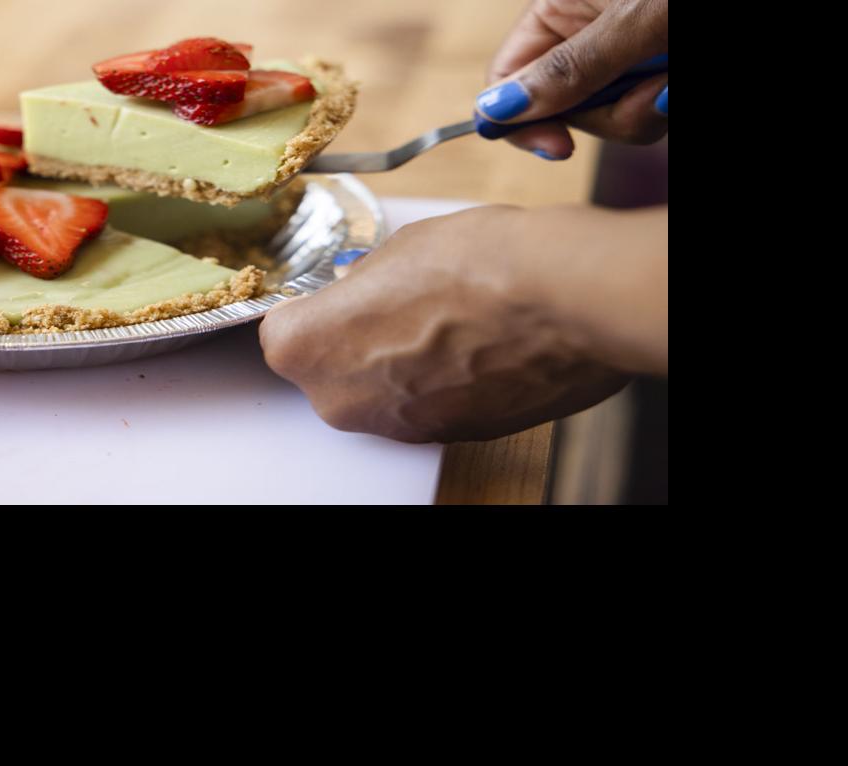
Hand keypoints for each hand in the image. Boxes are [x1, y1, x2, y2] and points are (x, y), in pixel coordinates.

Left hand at [260, 206, 661, 444]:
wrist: (565, 304)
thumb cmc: (480, 265)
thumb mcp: (400, 247)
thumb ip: (365, 282)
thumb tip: (365, 290)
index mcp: (308, 349)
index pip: (282, 330)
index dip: (313, 306)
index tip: (334, 290)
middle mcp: (342, 403)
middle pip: (329, 369)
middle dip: (354, 338)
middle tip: (398, 298)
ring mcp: (398, 427)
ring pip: (379, 391)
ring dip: (400, 361)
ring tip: (448, 316)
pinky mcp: (450, 437)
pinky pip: (427, 405)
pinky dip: (443, 380)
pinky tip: (476, 342)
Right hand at [477, 0, 669, 159]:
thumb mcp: (634, 21)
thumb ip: (569, 69)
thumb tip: (494, 112)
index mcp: (560, 7)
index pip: (507, 77)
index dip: (521, 119)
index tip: (560, 148)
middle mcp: (585, 30)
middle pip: (565, 108)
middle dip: (612, 113)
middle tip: (656, 92)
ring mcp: (624, 53)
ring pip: (612, 119)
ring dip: (650, 110)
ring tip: (675, 78)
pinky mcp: (654, 70)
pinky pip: (647, 113)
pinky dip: (668, 102)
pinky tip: (679, 80)